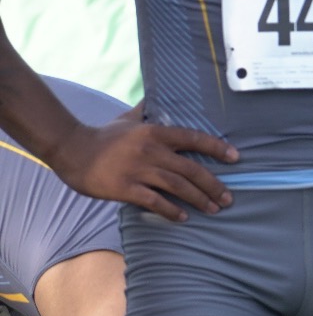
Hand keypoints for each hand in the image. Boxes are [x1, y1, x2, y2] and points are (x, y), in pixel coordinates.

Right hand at [51, 116, 236, 220]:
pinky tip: (183, 217)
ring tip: (213, 208)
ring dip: (198, 198)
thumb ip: (148, 111)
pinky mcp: (124, 188)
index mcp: (155, 133)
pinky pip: (153, 201)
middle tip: (228, 198)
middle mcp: (151, 151)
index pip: (194, 139)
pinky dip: (170, 210)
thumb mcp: (129, 118)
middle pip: (190, 169)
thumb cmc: (104, 135)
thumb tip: (158, 98)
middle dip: (213, 184)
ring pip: (177, 186)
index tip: (235, 157)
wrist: (72, 150)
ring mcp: (138, 170)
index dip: (216, 148)